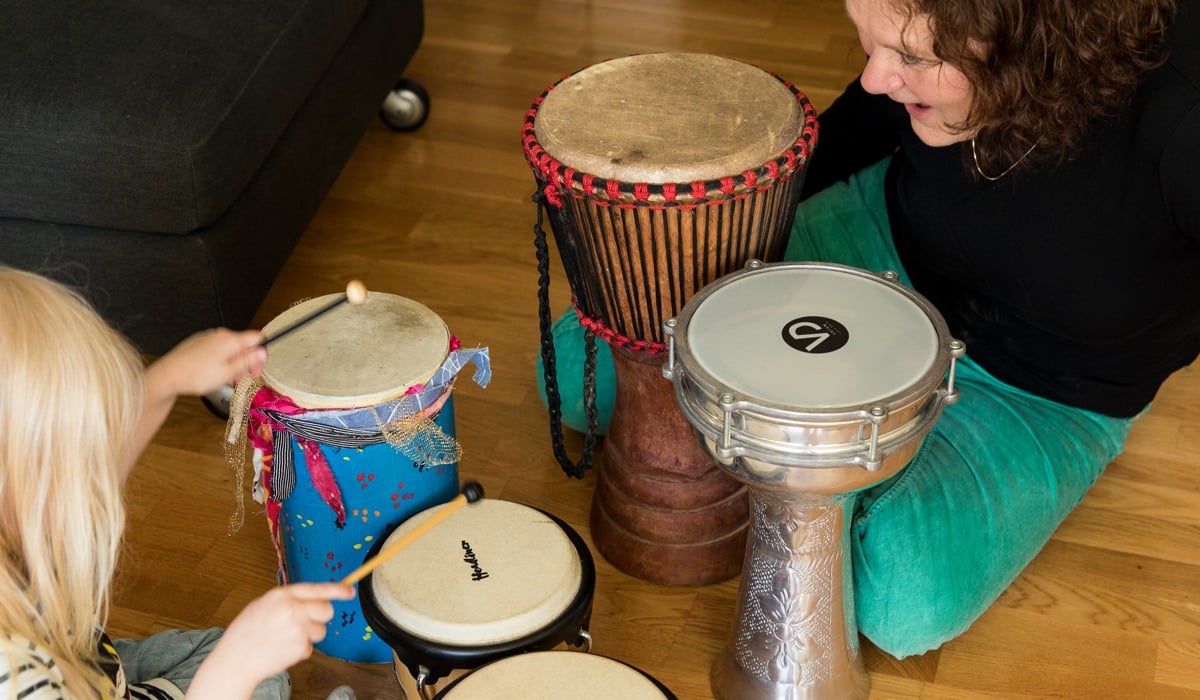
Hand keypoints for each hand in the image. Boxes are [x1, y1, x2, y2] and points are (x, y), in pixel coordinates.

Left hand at [149, 327, 267, 397]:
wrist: (168, 375)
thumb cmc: (196, 376)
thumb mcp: (228, 373)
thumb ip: (247, 361)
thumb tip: (263, 352)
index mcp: (230, 340)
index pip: (257, 338)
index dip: (261, 353)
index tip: (258, 367)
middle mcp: (220, 334)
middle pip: (243, 344)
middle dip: (247, 361)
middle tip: (242, 378)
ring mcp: (208, 337)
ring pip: (230, 348)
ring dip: (234, 362)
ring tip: (226, 378)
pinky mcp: (199, 342)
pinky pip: (217, 348)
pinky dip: (221, 359)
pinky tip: (214, 372)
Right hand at [186, 583, 354, 698]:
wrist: (235, 660)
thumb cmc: (246, 633)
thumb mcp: (263, 605)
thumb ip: (287, 600)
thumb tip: (312, 598)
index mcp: (281, 595)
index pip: (316, 589)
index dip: (336, 590)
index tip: (350, 591)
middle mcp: (292, 609)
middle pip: (326, 610)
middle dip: (320, 616)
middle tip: (304, 622)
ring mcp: (297, 629)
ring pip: (321, 630)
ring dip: (309, 635)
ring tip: (286, 638)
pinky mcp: (300, 647)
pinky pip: (311, 647)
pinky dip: (300, 649)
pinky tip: (283, 649)